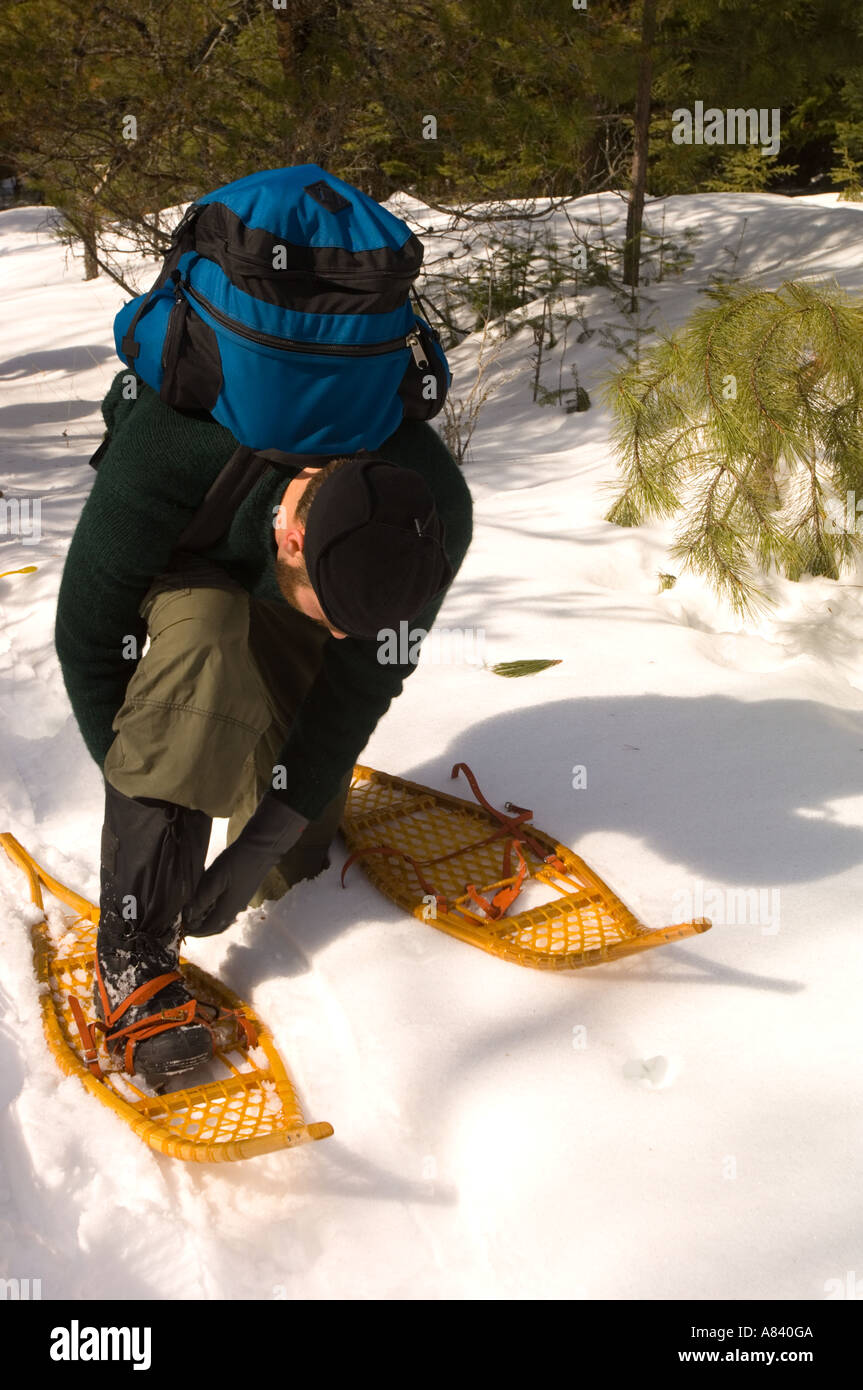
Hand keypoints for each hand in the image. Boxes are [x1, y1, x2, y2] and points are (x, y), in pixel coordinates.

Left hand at [182, 794, 307, 936]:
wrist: (262, 849)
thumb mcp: (214, 878)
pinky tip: (210, 904)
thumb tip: (189, 916)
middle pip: (216, 927)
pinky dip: (216, 913)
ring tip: (196, 915)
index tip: (181, 929)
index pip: (207, 928)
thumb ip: (201, 898)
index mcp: (227, 909)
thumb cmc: (236, 862)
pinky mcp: (243, 894)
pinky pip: (227, 911)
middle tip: (187, 925)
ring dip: (209, 921)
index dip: (194, 931)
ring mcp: (241, 902)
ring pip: (222, 919)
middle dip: (201, 929)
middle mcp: (235, 910)